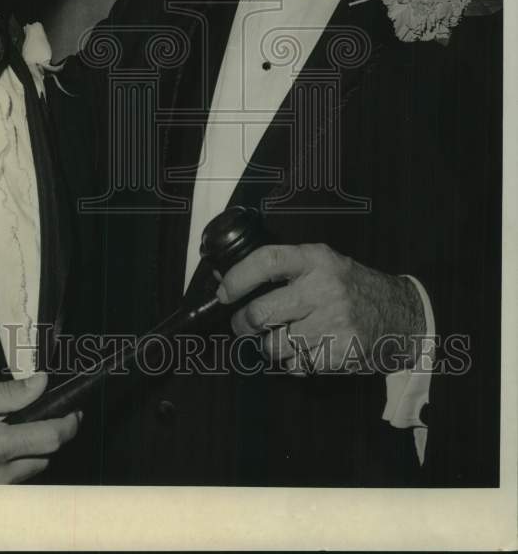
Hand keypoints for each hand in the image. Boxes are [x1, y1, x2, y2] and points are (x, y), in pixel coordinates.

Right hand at [0, 372, 80, 483]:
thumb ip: (8, 392)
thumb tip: (41, 383)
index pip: (48, 439)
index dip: (68, 425)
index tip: (75, 413)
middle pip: (45, 456)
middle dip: (49, 435)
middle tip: (41, 416)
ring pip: (32, 470)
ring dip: (31, 451)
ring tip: (8, 432)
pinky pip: (15, 481)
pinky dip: (16, 464)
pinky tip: (0, 450)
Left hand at [217, 243, 423, 374]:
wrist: (402, 314)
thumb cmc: (351, 287)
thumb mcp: (322, 264)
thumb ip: (282, 268)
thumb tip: (226, 277)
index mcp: (316, 259)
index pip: (266, 261)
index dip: (238, 277)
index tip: (223, 291)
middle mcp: (324, 288)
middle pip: (261, 313)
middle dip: (243, 323)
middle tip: (243, 324)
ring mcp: (334, 323)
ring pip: (274, 345)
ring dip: (270, 346)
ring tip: (283, 336)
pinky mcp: (341, 353)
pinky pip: (297, 365)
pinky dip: (295, 362)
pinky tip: (309, 348)